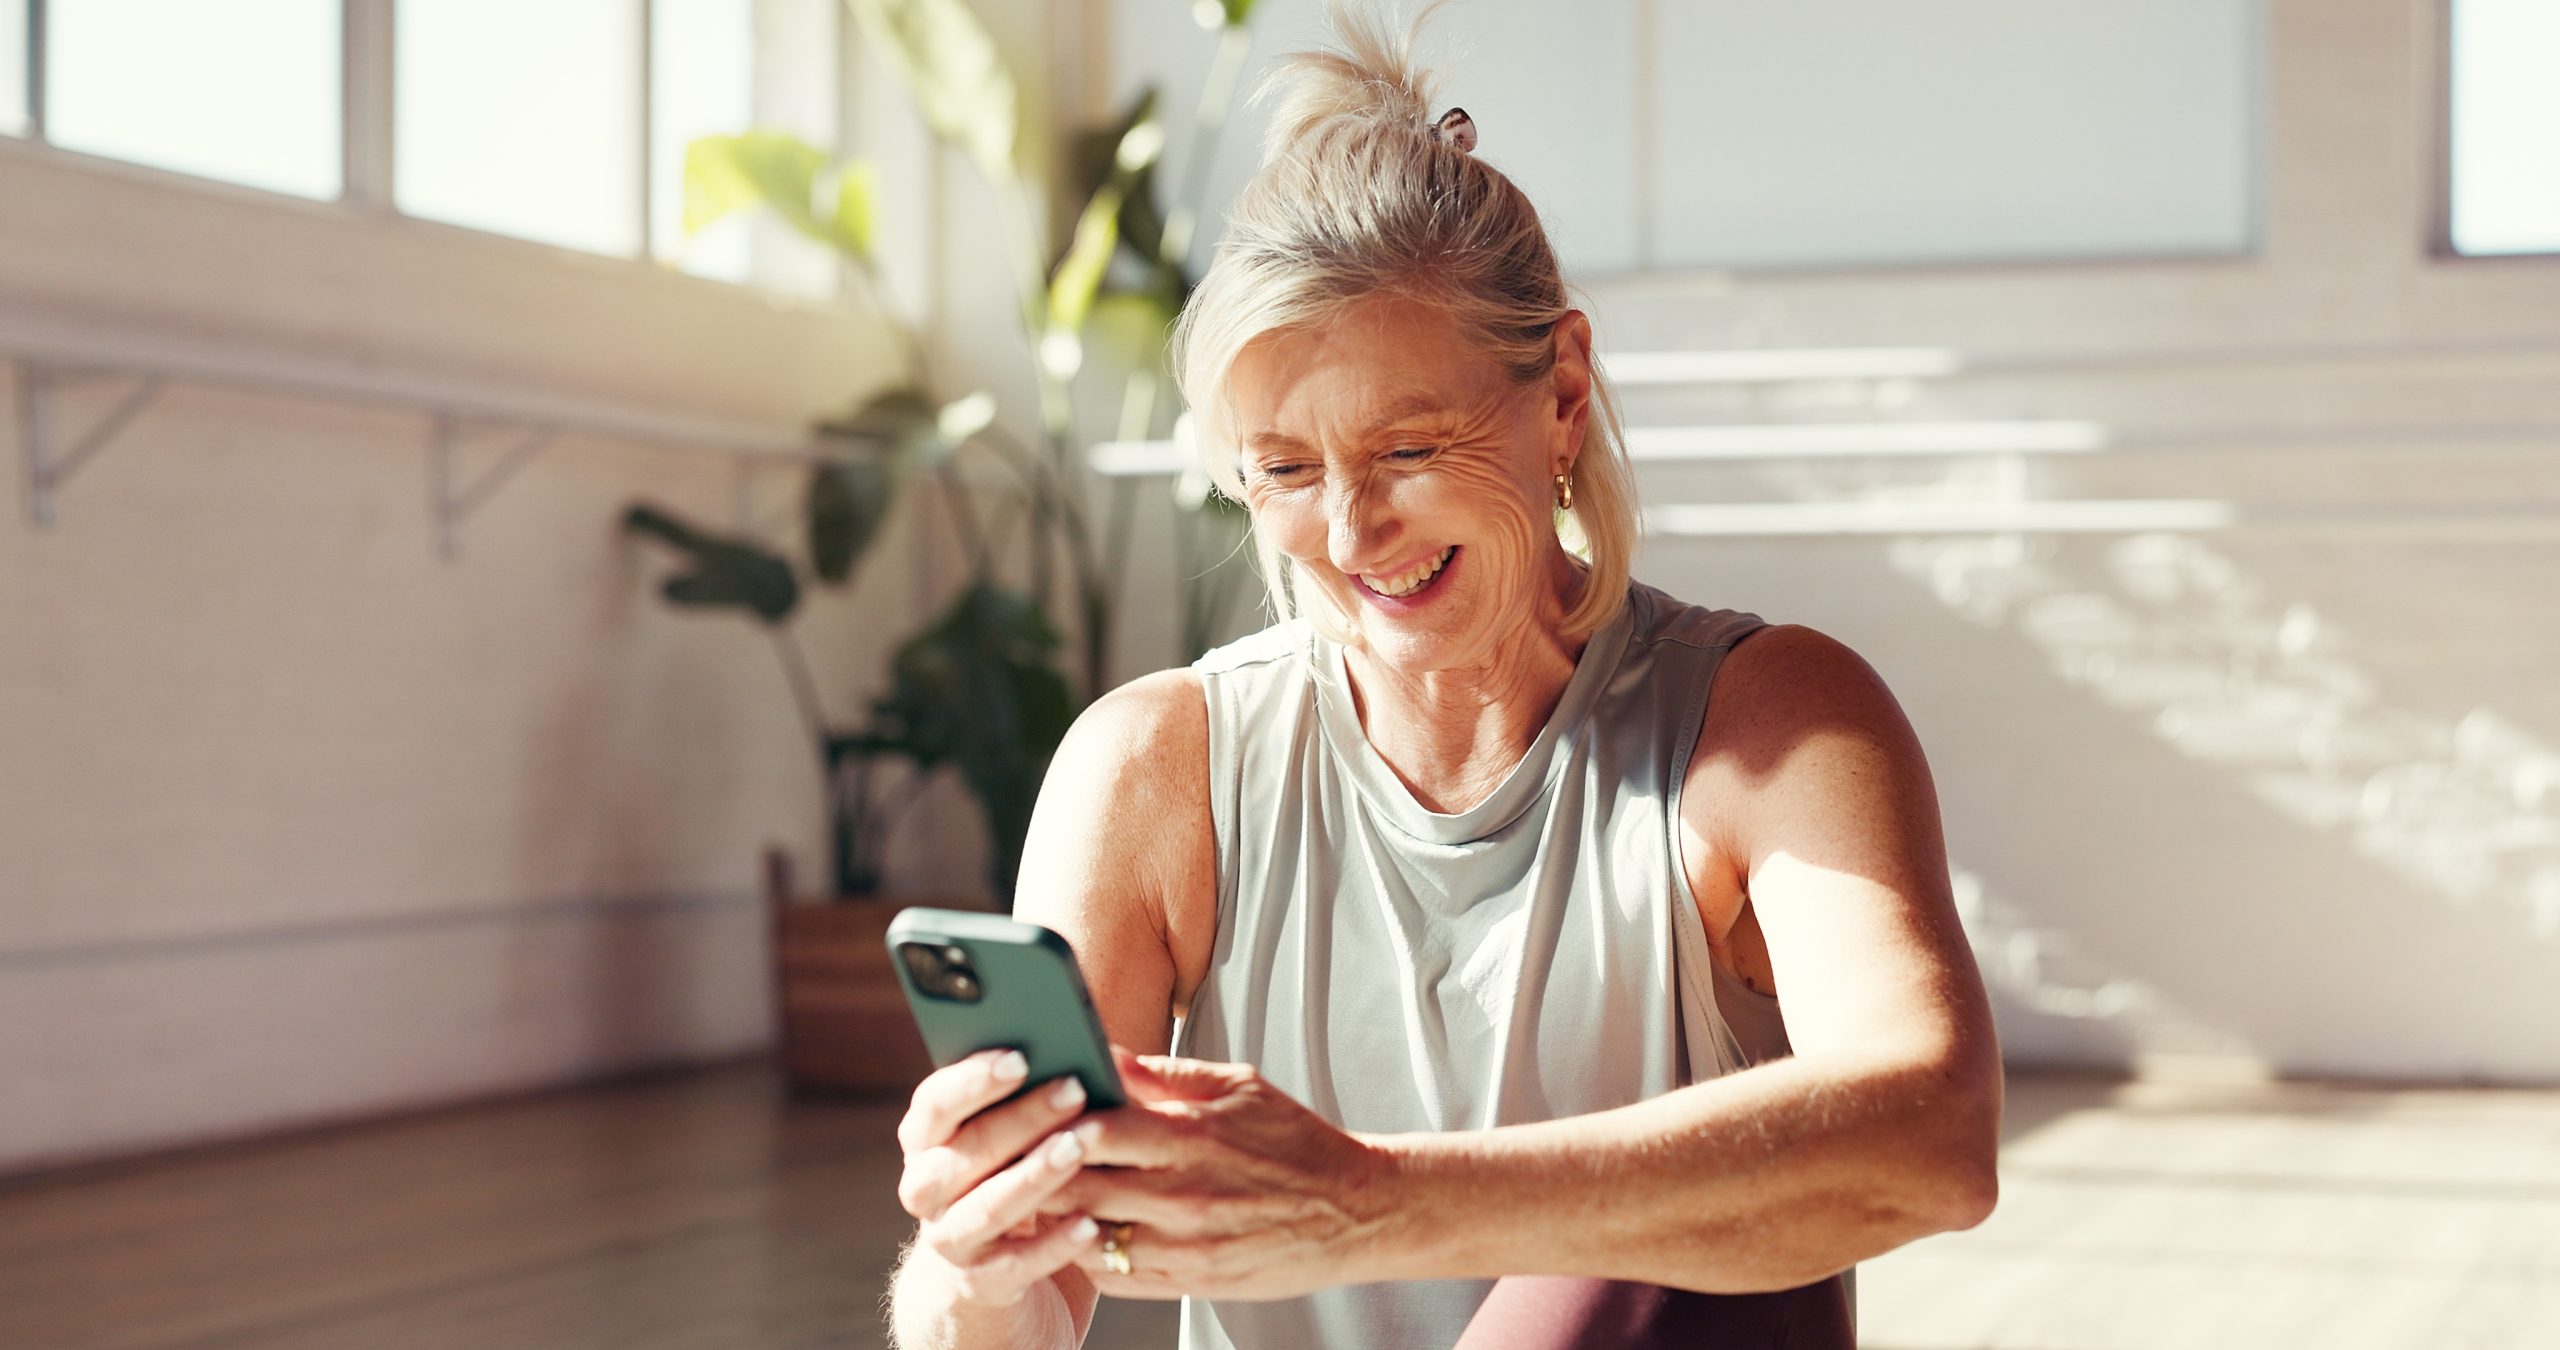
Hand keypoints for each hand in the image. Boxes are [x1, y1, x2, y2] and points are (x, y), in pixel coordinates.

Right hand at [895, 1048, 1107, 1305]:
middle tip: (1074, 1089)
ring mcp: (949, 1237)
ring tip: (1079, 1147)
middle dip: (1024, 1117)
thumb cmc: (1009, 1175)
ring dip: (1035, 1174)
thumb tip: (1076, 1052)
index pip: (936, 1102)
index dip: (974, 1079)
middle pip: (969, 1148)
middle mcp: (925, 1187)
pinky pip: (1018, 1263)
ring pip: (989, 1205)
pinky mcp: (981, 1282)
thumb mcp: (1006, 1136)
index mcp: (925, 1139)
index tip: (1021, 1056)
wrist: (986, 1272)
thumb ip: (1025, 1095)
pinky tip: (1090, 1224)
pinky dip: (1054, 1244)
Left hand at [1051, 1047, 1399, 1301]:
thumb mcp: (1238, 1087)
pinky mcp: (1187, 1284)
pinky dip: (1085, 1253)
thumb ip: (1163, 1074)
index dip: (1052, 1118)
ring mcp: (1182, 1247)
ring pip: (1083, 1235)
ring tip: (1036, 1192)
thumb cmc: (1296, 1143)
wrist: (1355, 1212)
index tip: (1031, 1107)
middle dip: (1037, 1167)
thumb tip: (1102, 1051)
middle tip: (1015, 1151)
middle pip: (1075, 1185)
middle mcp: (1181, 1197)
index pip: (1093, 1127)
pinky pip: (1111, 1277)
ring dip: (1054, 1215)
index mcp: (1191, 1138)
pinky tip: (1079, 1230)